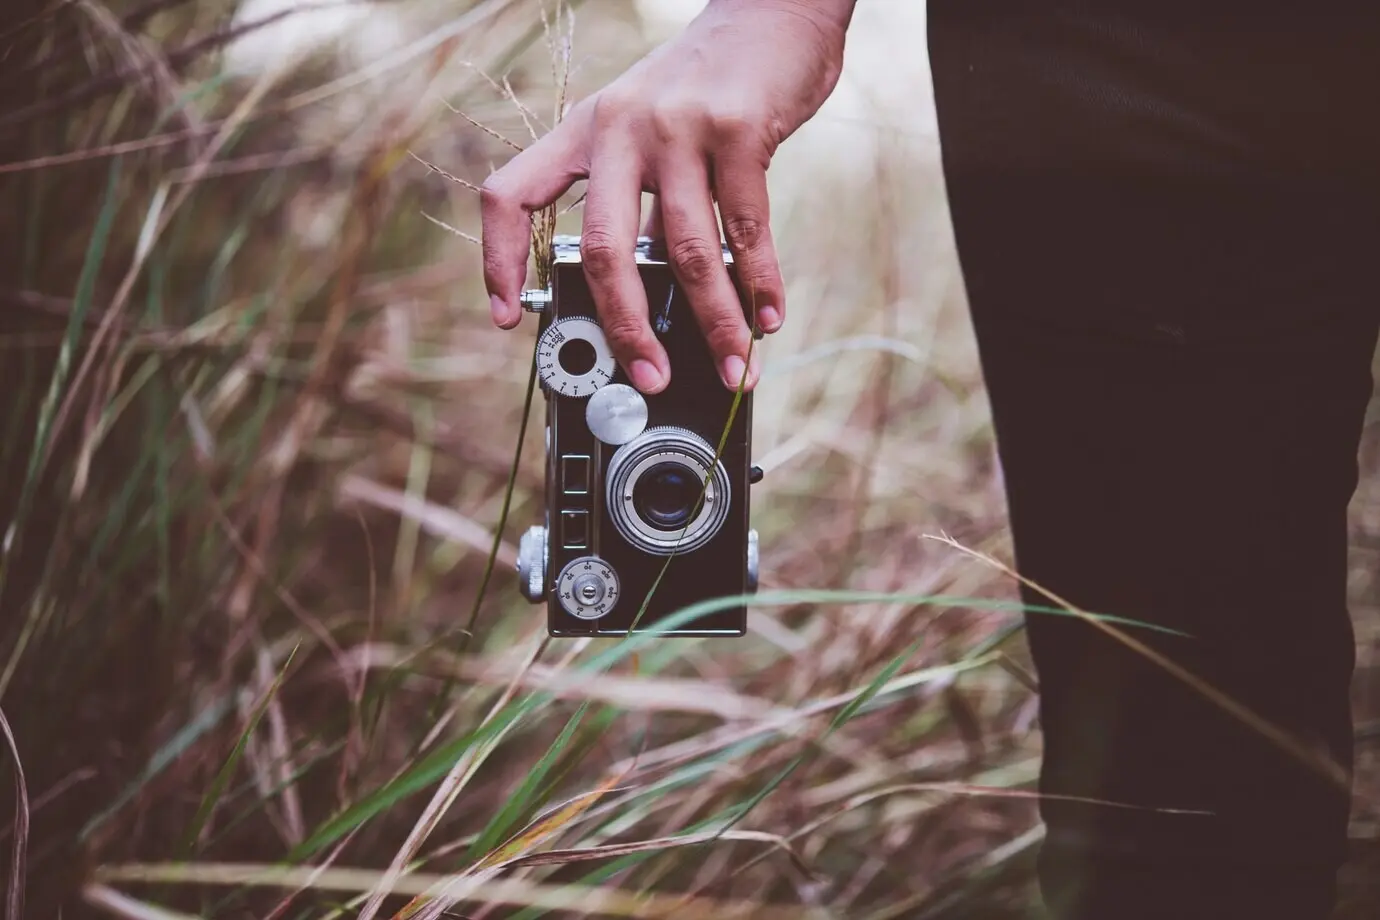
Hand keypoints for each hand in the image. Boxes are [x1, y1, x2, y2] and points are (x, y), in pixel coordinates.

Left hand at [481, 0, 854, 392]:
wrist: (773, 13)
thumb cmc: (709, 87)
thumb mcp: (650, 131)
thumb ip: (640, 203)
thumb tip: (646, 298)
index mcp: (584, 132)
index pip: (510, 194)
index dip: (498, 260)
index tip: (507, 318)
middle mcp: (619, 128)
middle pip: (600, 248)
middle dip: (624, 326)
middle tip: (648, 377)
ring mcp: (678, 127)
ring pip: (684, 251)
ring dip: (714, 322)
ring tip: (732, 366)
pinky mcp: (739, 129)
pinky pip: (746, 229)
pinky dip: (759, 284)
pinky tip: (767, 317)